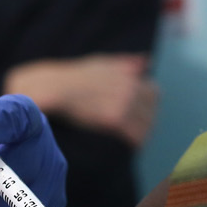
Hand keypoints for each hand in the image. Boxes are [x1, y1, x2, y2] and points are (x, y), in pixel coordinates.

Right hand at [5, 54, 159, 147]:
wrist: (52, 87)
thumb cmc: (73, 77)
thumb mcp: (100, 63)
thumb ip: (125, 64)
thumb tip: (147, 62)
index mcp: (130, 75)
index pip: (154, 93)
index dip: (146, 106)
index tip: (137, 113)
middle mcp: (130, 86)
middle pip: (151, 111)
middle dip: (145, 121)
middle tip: (130, 129)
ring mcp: (123, 101)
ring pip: (146, 125)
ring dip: (140, 133)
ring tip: (127, 137)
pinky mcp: (114, 118)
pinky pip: (136, 135)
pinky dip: (134, 141)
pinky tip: (125, 144)